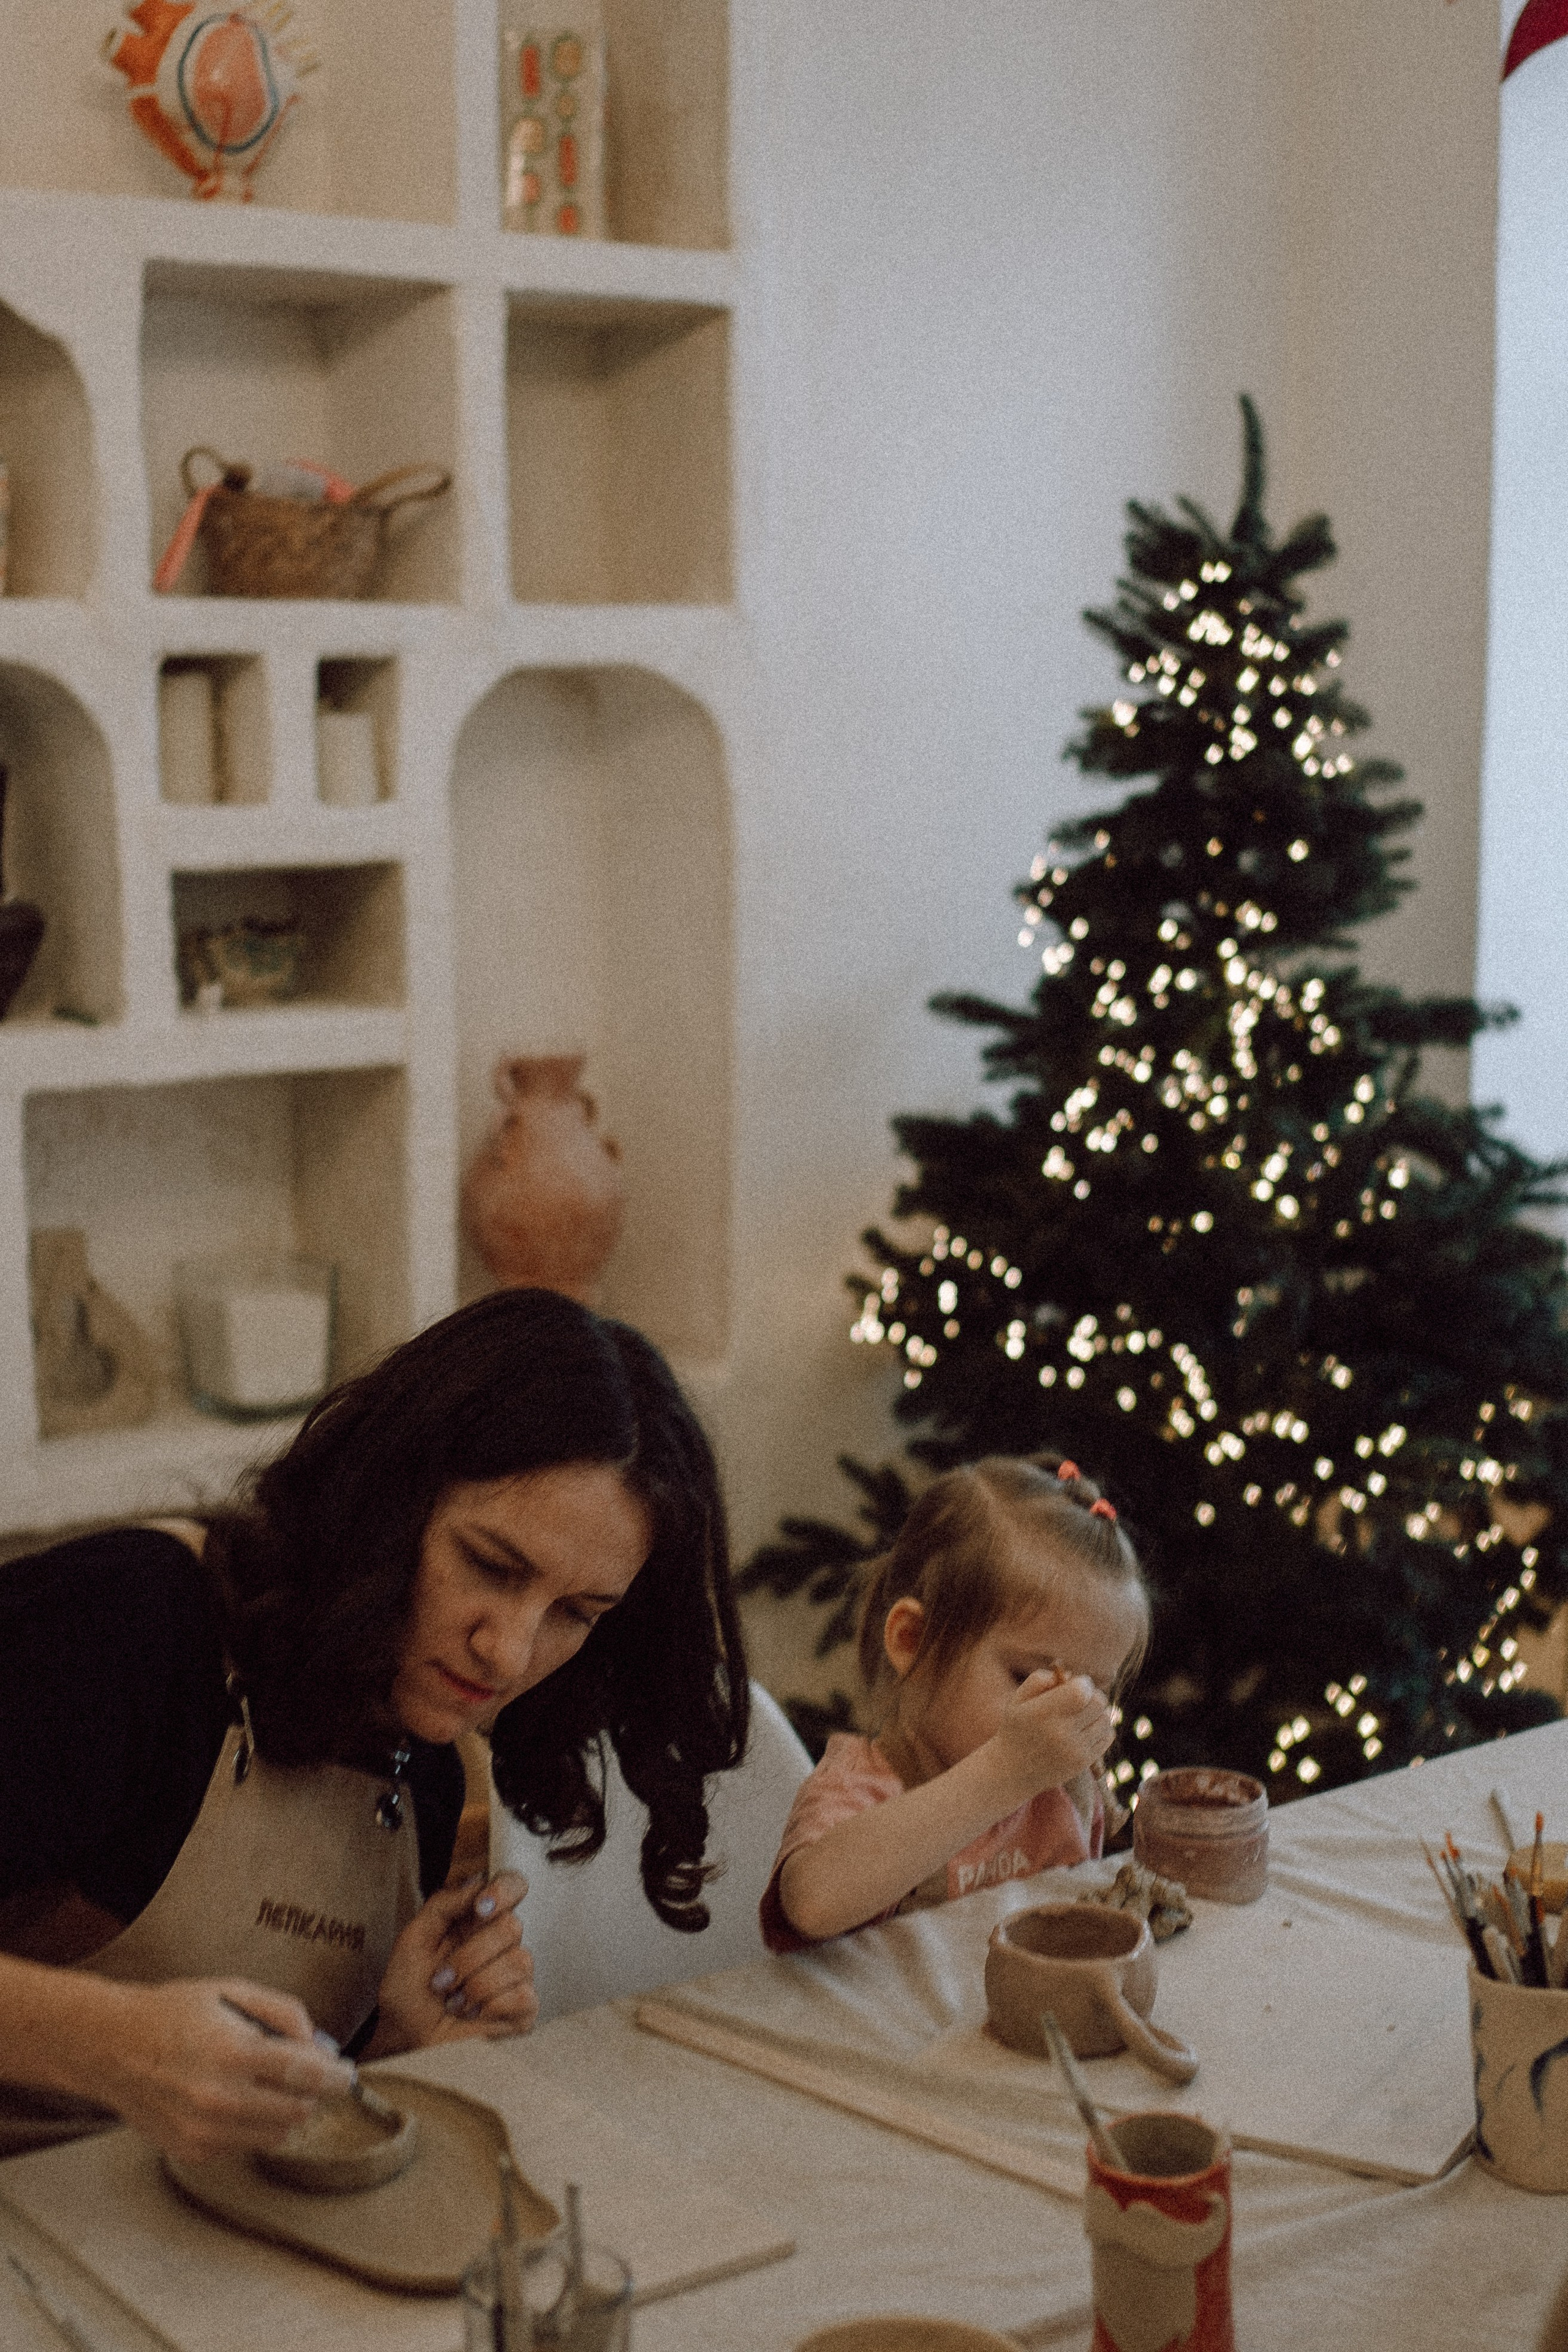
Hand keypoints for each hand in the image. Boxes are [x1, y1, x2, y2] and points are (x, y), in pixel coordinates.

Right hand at [92, 1977, 352, 2163]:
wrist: (111, 2047)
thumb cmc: (173, 2013)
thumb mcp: (232, 1990)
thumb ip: (283, 2013)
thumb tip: (319, 2045)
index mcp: (233, 2053)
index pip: (305, 2075)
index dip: (336, 2077)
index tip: (347, 2075)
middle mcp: (219, 2099)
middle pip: (297, 2111)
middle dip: (312, 2093)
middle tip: (309, 2074)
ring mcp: (204, 2131)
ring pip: (276, 2135)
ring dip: (286, 2111)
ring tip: (269, 2082)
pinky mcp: (192, 2150)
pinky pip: (244, 2144)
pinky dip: (252, 2124)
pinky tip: (234, 2097)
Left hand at [367, 1872, 536, 2053]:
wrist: (404, 2040)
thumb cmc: (407, 1994)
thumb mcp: (413, 1940)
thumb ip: (442, 1905)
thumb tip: (476, 1883)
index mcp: (477, 1922)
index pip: (513, 1886)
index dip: (504, 1890)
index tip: (481, 1907)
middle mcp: (501, 1945)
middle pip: (512, 1925)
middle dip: (470, 1956)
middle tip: (442, 1979)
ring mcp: (516, 1977)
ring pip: (519, 1960)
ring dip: (475, 1984)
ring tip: (453, 2001)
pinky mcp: (523, 2009)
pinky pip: (523, 1995)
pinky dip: (489, 2006)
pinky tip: (472, 2014)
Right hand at [988, 1668, 1114, 1805]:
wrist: (1012, 1771)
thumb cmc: (1016, 1728)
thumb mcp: (1018, 1699)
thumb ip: (1039, 1679)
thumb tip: (1069, 1675)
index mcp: (1043, 1713)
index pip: (1080, 1692)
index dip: (1083, 1683)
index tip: (1075, 1684)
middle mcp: (1061, 1733)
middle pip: (1098, 1703)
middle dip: (1093, 1694)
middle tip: (1081, 1697)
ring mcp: (1075, 1750)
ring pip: (1105, 1718)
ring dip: (1099, 1710)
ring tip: (1084, 1712)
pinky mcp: (1084, 1762)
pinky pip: (1108, 1736)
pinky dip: (1102, 1727)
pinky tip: (1088, 1726)